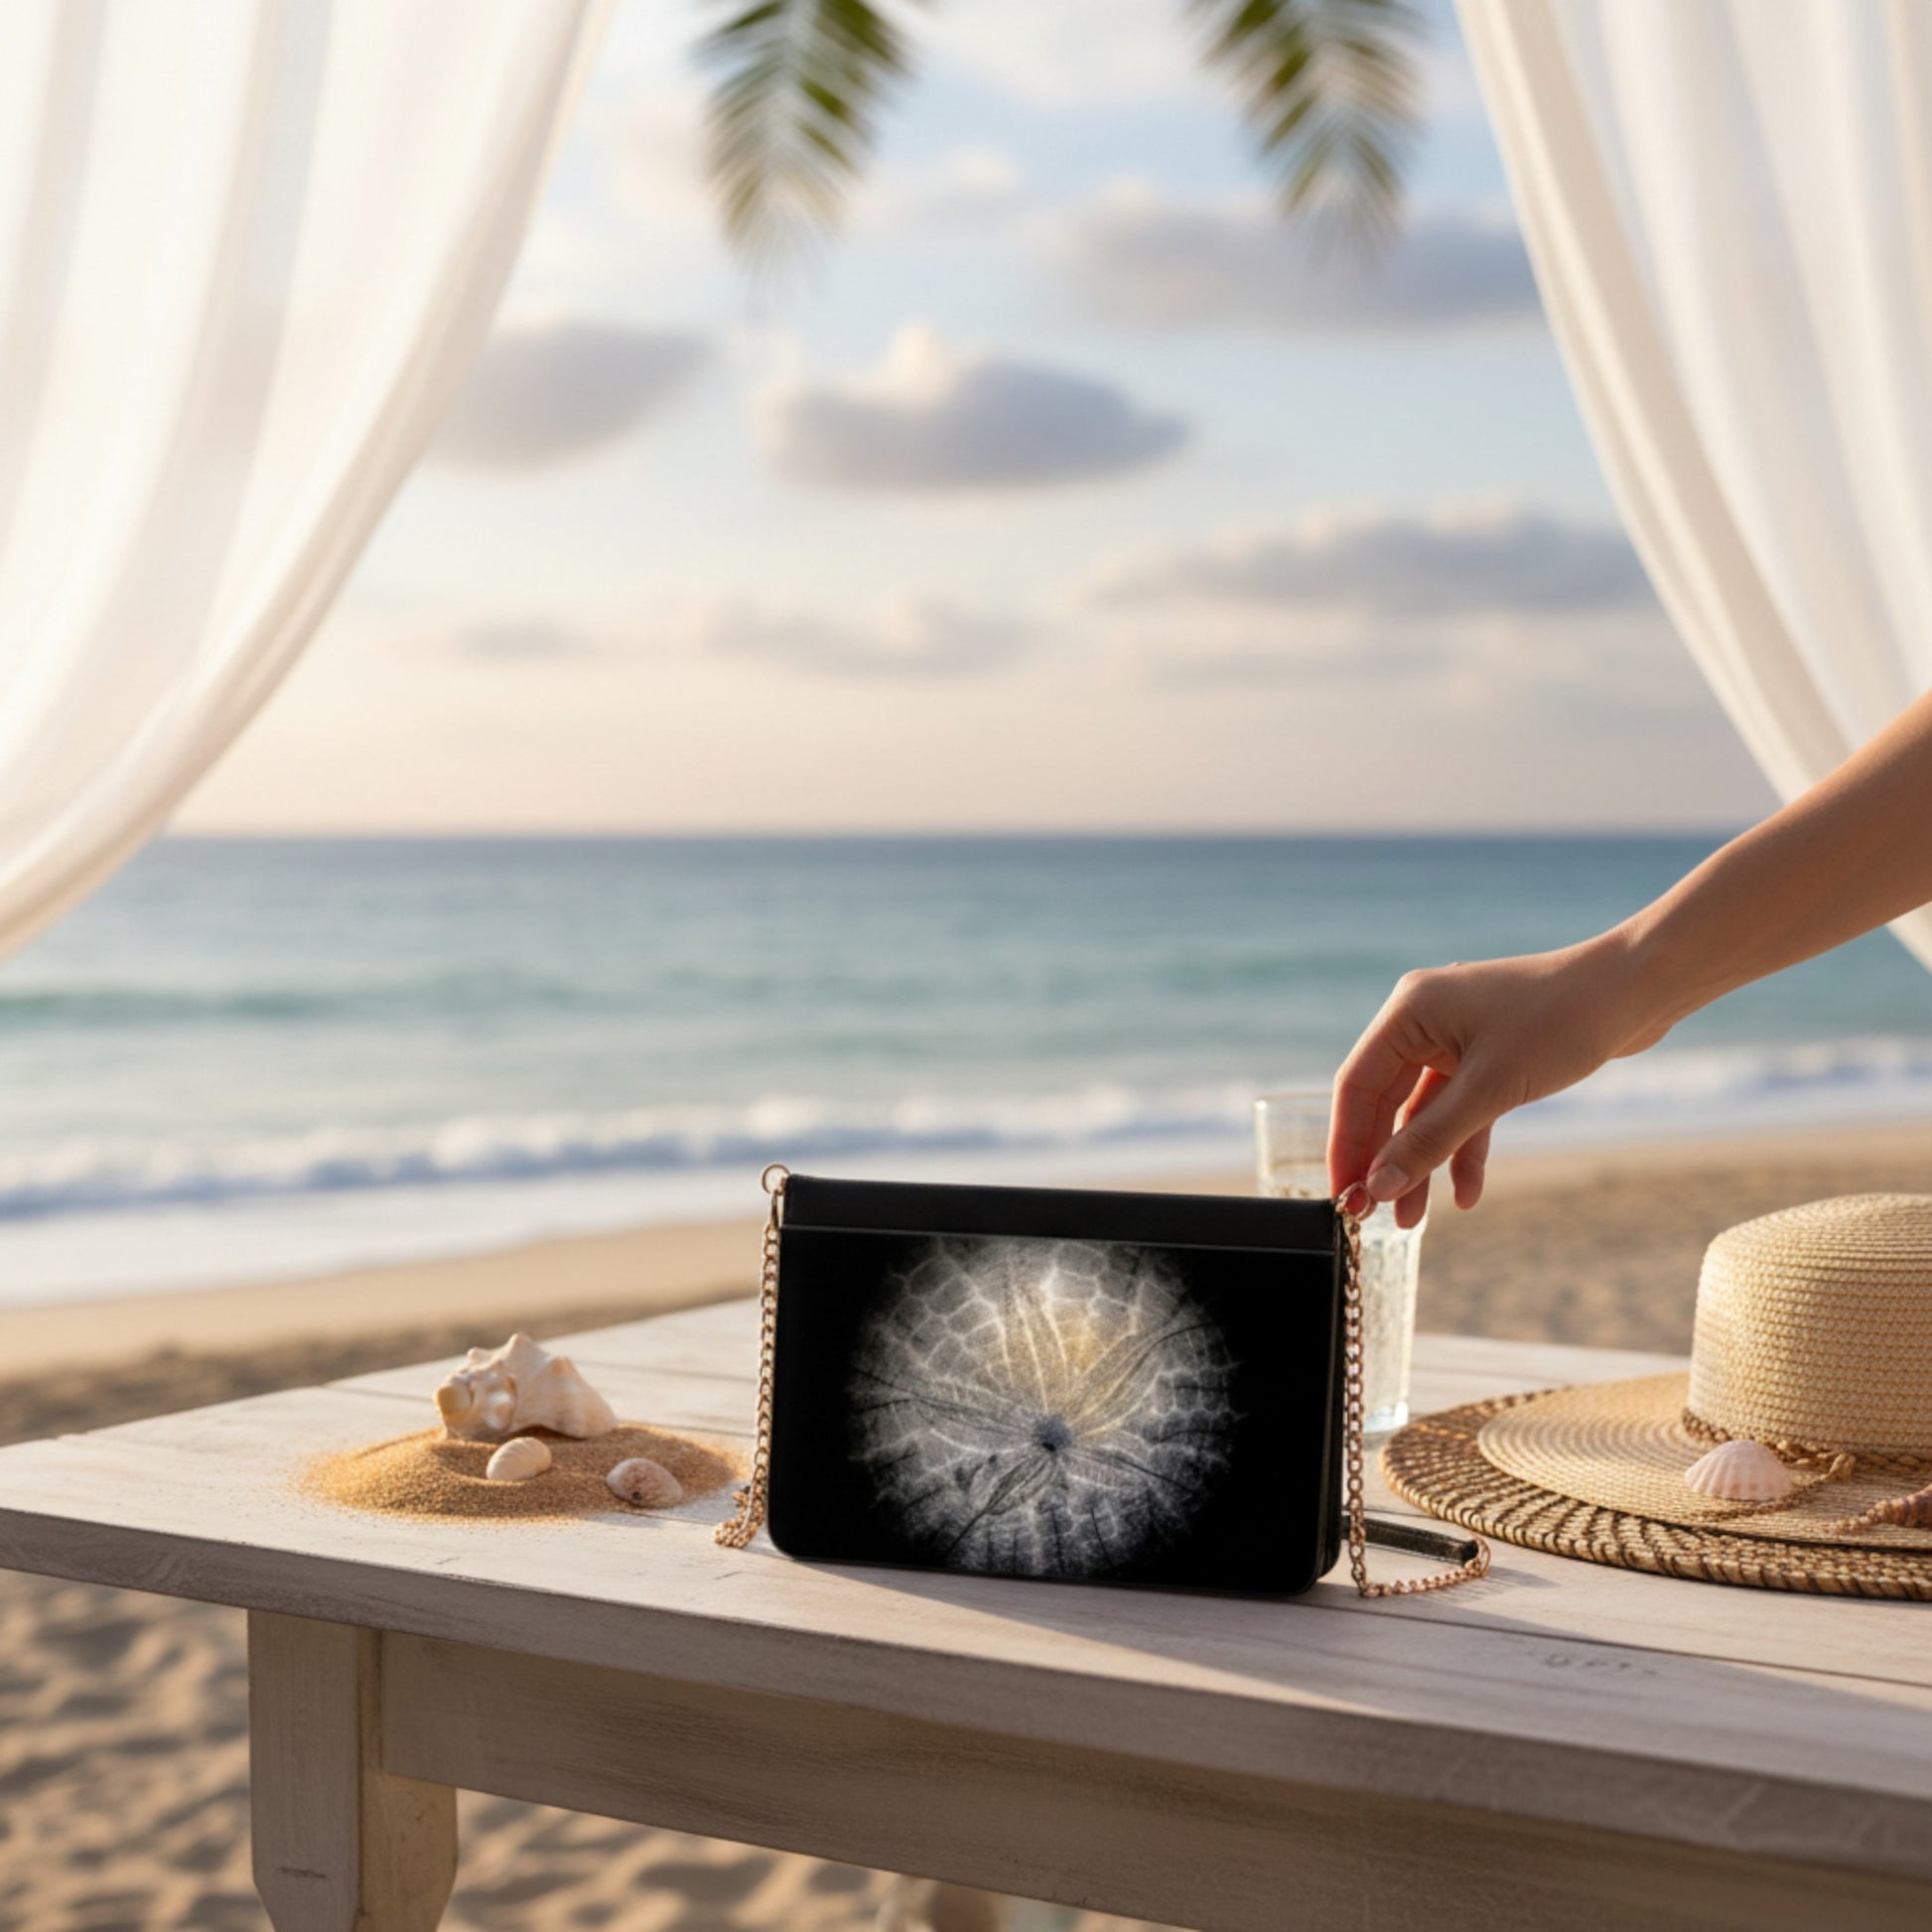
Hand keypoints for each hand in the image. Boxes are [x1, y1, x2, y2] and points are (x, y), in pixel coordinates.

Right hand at [1327, 928, 1667, 1225]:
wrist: (1635, 992)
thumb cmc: (1560, 1022)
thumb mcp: (1489, 1090)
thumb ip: (1429, 1140)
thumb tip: (1377, 1186)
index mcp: (1408, 1011)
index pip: (1356, 1085)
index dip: (1346, 1143)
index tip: (1343, 1195)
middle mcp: (1424, 1021)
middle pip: (1386, 1102)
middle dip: (1385, 1160)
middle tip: (1372, 1215)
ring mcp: (1457, 1039)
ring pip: (1425, 1112)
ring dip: (1421, 1163)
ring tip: (1411, 1220)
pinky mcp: (1490, 1056)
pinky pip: (1463, 1110)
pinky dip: (1463, 1149)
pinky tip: (1466, 1194)